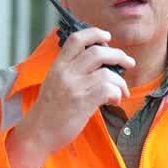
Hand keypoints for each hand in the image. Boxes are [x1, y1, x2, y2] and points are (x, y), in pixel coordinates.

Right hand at [6, 28, 134, 167]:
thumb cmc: (49, 110)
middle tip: (129, 63)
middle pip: (98, 52)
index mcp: (58, 65)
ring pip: (107, 72)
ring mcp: (74, 87)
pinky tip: (114, 101)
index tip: (107, 37)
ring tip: (121, 92)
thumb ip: (71, 70)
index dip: (95, 34)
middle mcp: (66, 73)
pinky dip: (117, 94)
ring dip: (120, 82)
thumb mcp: (54, 82)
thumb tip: (98, 63)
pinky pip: (108, 89)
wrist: (38, 133)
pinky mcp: (82, 102)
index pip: (77, 39)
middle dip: (119, 55)